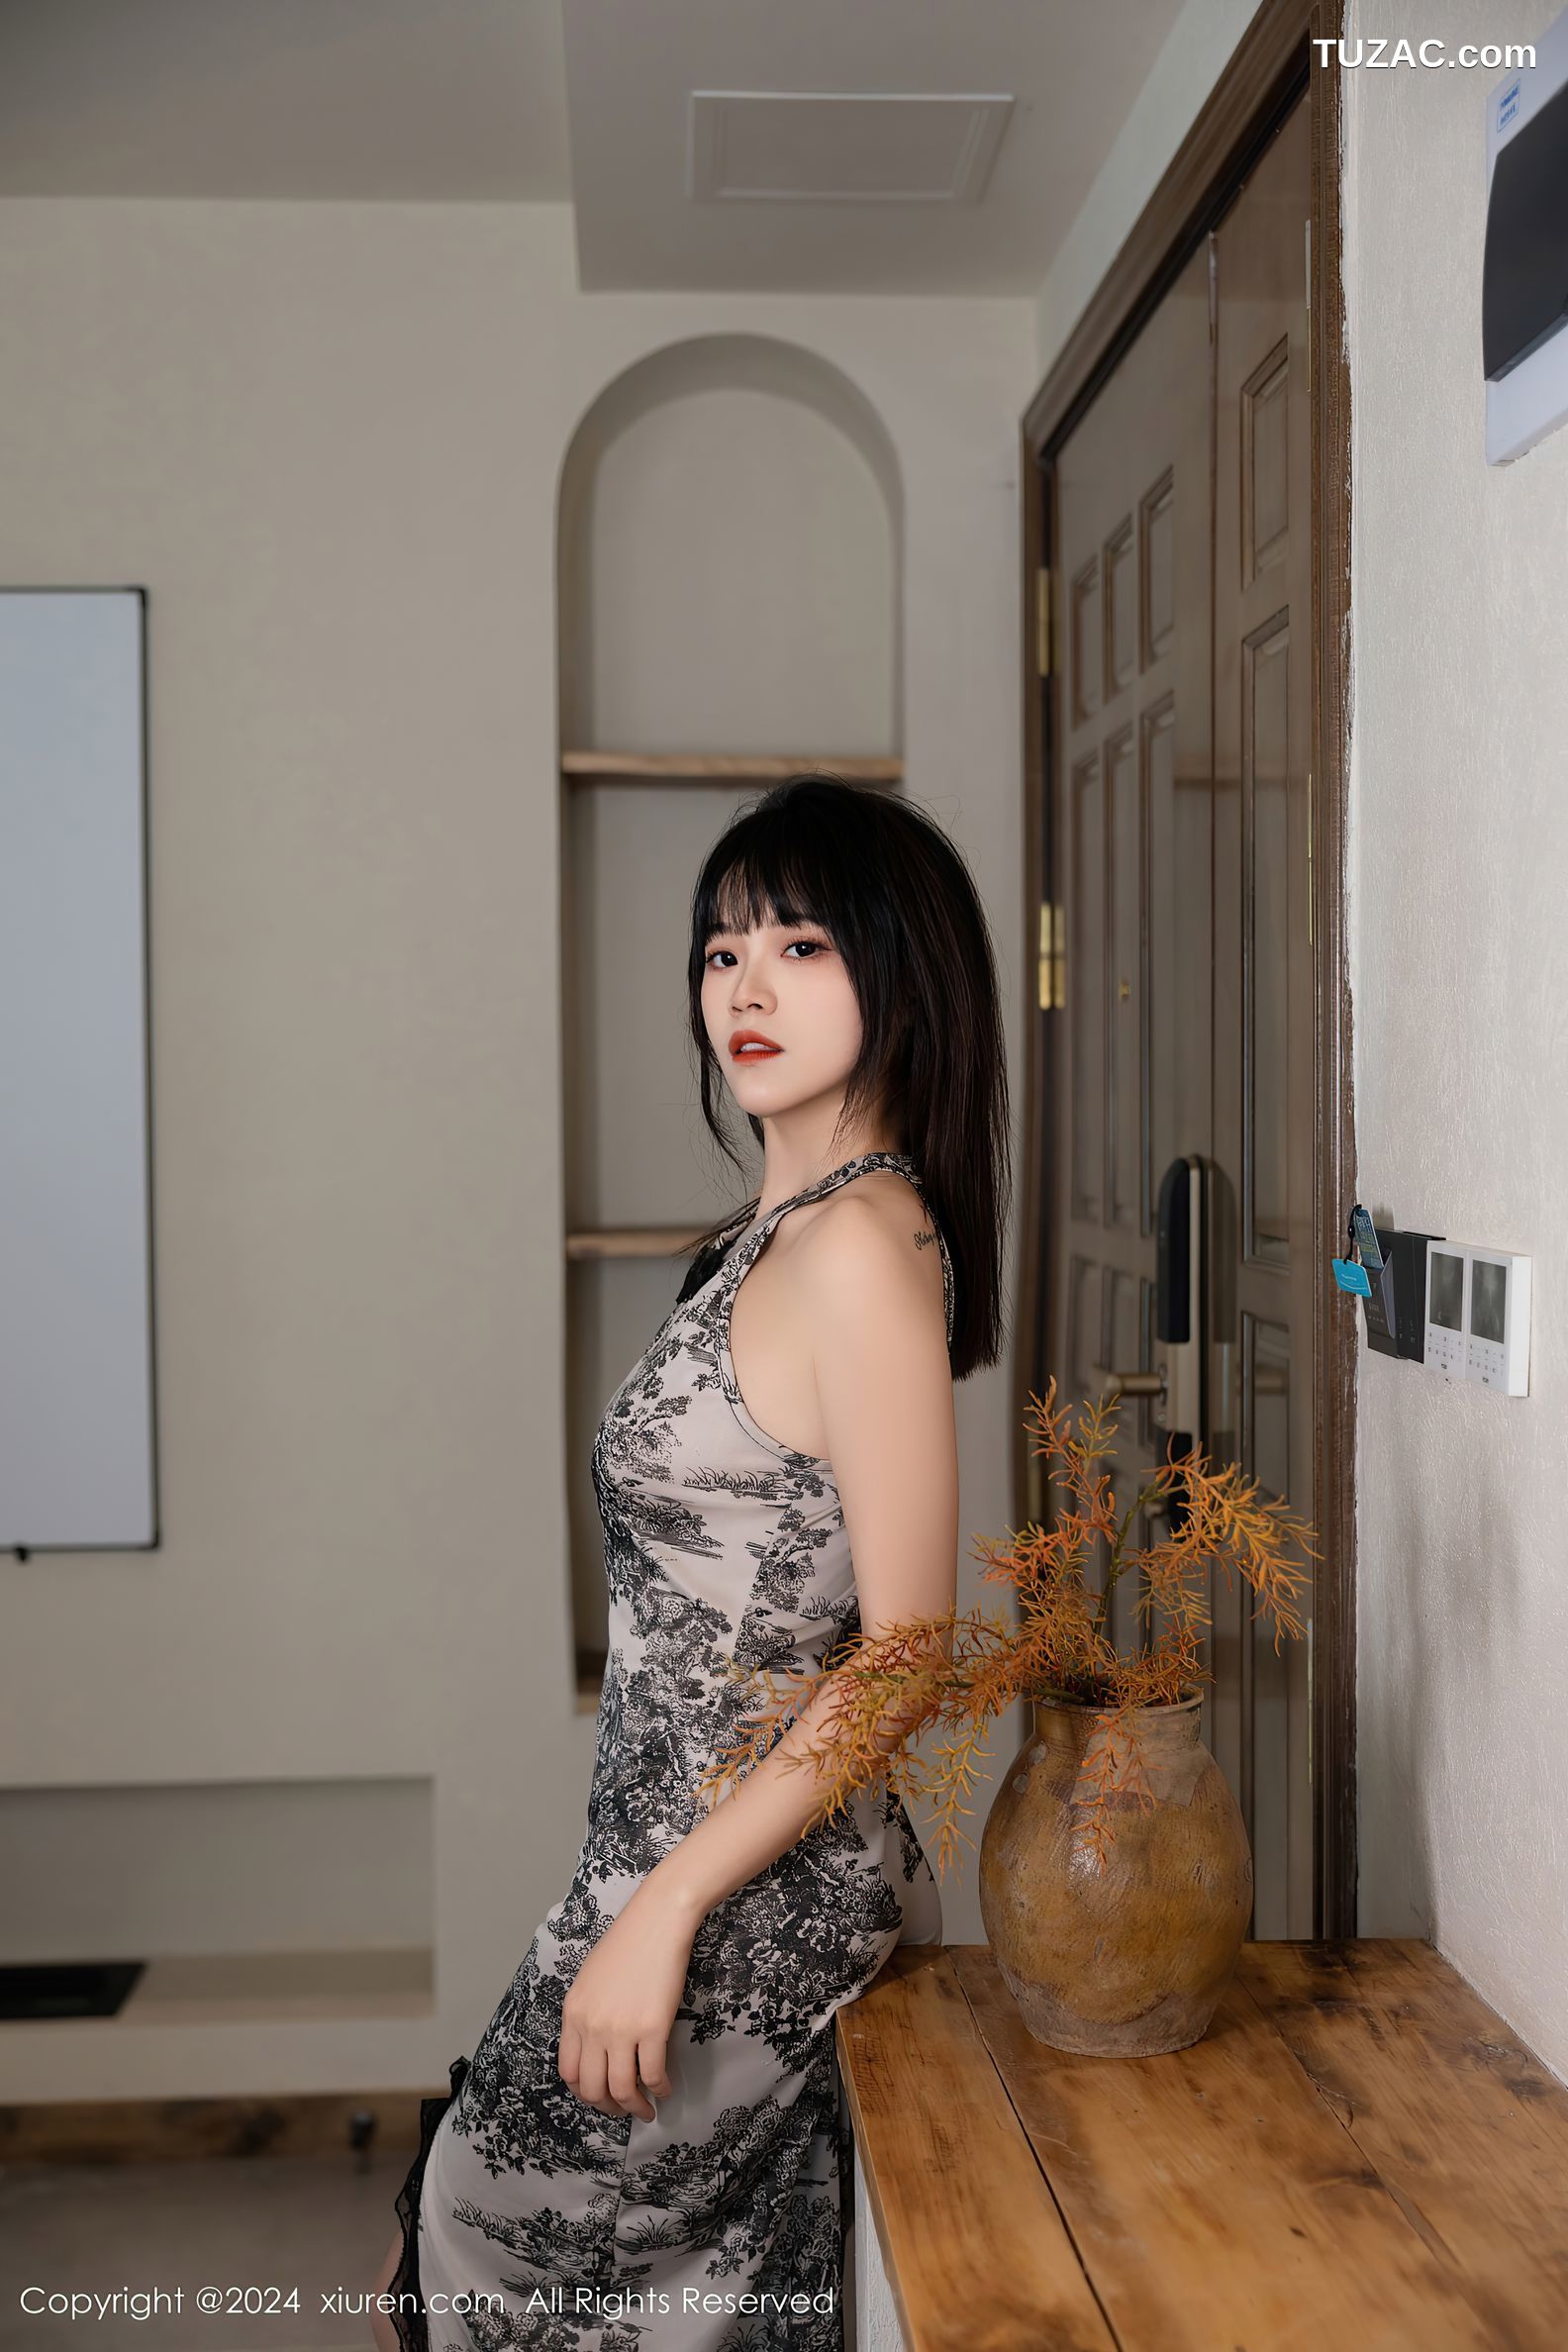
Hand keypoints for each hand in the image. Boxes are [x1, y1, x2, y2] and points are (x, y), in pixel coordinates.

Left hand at [557, 1873, 700, 2121]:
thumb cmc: (626, 1944)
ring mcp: (621, 2030)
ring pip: (622, 2090)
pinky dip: (659, 2089)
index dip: (583, 2092)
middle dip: (608, 2107)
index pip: (568, 2072)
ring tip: (646, 2109)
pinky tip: (665, 2089)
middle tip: (623, 2109)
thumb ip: (586, 2014)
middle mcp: (591, 2027)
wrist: (656, 1921)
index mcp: (572, 2014)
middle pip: (592, 2088)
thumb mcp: (590, 1980)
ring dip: (635, 2108)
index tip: (599, 2095)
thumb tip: (595, 2047)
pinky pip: (652, 2074)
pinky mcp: (652, 2028)